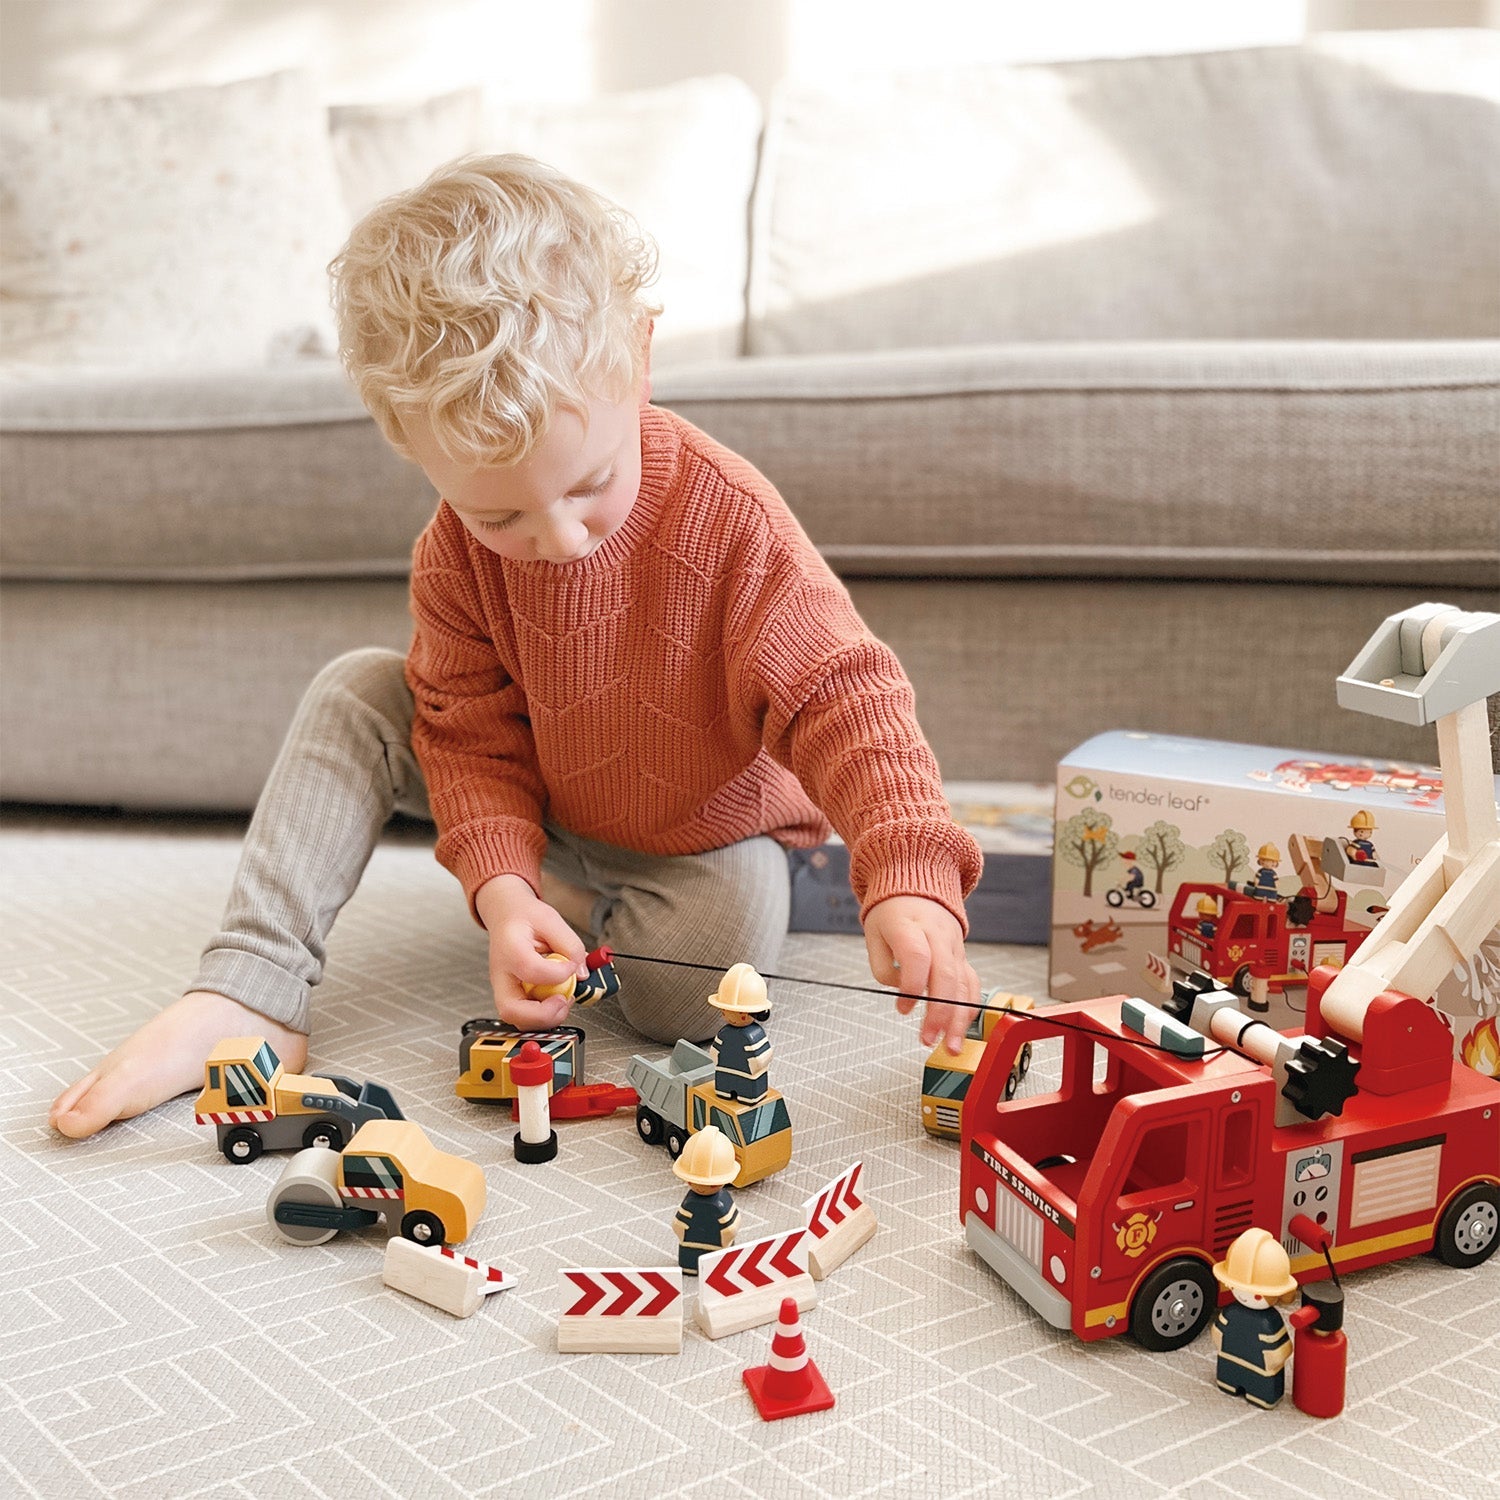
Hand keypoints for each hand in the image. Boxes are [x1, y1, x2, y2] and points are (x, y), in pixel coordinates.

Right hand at [474, 873, 588, 1028]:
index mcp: (510, 948)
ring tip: (564, 998)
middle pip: (512, 1009)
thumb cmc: (525, 918)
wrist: (506, 917)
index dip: (558, 973)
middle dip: (544, 1014)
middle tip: (565, 1000)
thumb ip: (570, 946)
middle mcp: (501, 974)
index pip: (531, 969)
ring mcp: (505, 989)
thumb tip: (582, 974)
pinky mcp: (513, 997)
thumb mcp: (552, 920)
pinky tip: (557, 998)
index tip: (572, 966)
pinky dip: (545, 1015)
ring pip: (519, 1019)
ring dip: (546, 1017)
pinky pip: (527, 1016)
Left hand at [863, 895, 980, 1053]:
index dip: (911, 985)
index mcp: (909, 925)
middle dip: (939, 1013)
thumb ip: (883, 968)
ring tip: (951, 1046)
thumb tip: (903, 993)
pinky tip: (963, 1027)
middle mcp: (937, 935)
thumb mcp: (874, 935)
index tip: (902, 1008)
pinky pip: (972, 982)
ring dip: (959, 1018)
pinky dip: (970, 1006)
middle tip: (928, 1039)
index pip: (917, 956)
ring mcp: (954, 946)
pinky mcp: (962, 956)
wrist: (917, 889)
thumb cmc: (891, 914)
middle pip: (945, 975)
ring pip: (963, 983)